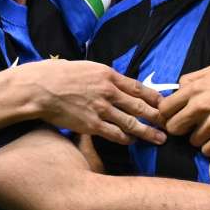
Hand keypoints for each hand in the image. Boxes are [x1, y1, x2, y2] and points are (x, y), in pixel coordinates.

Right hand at [15, 59, 165, 144]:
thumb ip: (103, 77)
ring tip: (160, 139)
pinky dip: (125, 138)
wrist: (40, 88)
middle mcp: (108, 92)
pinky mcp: (91, 125)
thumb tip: (114, 82)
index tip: (165, 103)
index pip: (138, 87)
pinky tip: (132, 142)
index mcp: (108, 75)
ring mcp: (101, 109)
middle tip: (170, 124)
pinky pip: (114, 134)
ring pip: (131, 123)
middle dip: (157, 116)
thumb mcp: (86, 68)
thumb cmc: (58, 75)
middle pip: (140, 106)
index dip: (154, 97)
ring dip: (148, 132)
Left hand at [159, 65, 209, 155]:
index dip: (168, 115)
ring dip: (200, 138)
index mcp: (196, 89)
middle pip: (174, 128)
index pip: (165, 108)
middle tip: (193, 127)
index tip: (177, 117)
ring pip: (192, 141)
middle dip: (181, 129)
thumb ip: (193, 78)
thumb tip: (177, 88)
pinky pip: (207, 150)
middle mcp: (201, 106)